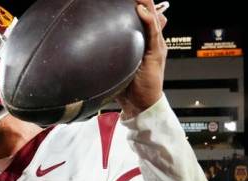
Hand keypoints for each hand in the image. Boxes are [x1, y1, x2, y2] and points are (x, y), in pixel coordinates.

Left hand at [114, 0, 168, 117]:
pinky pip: (153, 33)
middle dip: (143, 1)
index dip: (138, 6)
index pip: (143, 18)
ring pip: (153, 18)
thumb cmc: (129, 88)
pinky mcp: (156, 53)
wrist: (141, 104)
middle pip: (150, 13)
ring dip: (146, 4)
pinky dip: (148, 20)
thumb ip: (110, 56)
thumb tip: (90, 50)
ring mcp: (156, 46)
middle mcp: (152, 41)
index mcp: (145, 42)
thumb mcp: (118, 66)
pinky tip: (141, 11)